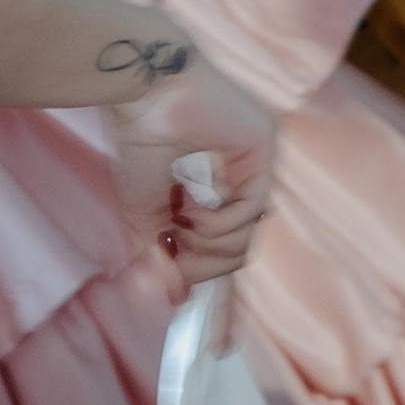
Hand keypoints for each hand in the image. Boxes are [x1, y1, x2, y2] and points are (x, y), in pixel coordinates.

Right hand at [103, 46, 277, 294]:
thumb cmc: (139, 144)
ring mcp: (258, 162)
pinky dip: (218, 224)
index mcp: (218, 188)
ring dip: (207, 245)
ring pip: (246, 235)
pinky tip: (195, 210)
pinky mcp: (265, 148)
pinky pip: (249, 210)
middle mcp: (243, 175)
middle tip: (178, 255)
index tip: (195, 307)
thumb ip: (165, 258)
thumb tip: (178, 301)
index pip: (229, 247)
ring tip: (181, 225)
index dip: (209, 277)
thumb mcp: (146, 217)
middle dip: (206, 264)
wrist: (142, 96)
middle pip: (241, 247)